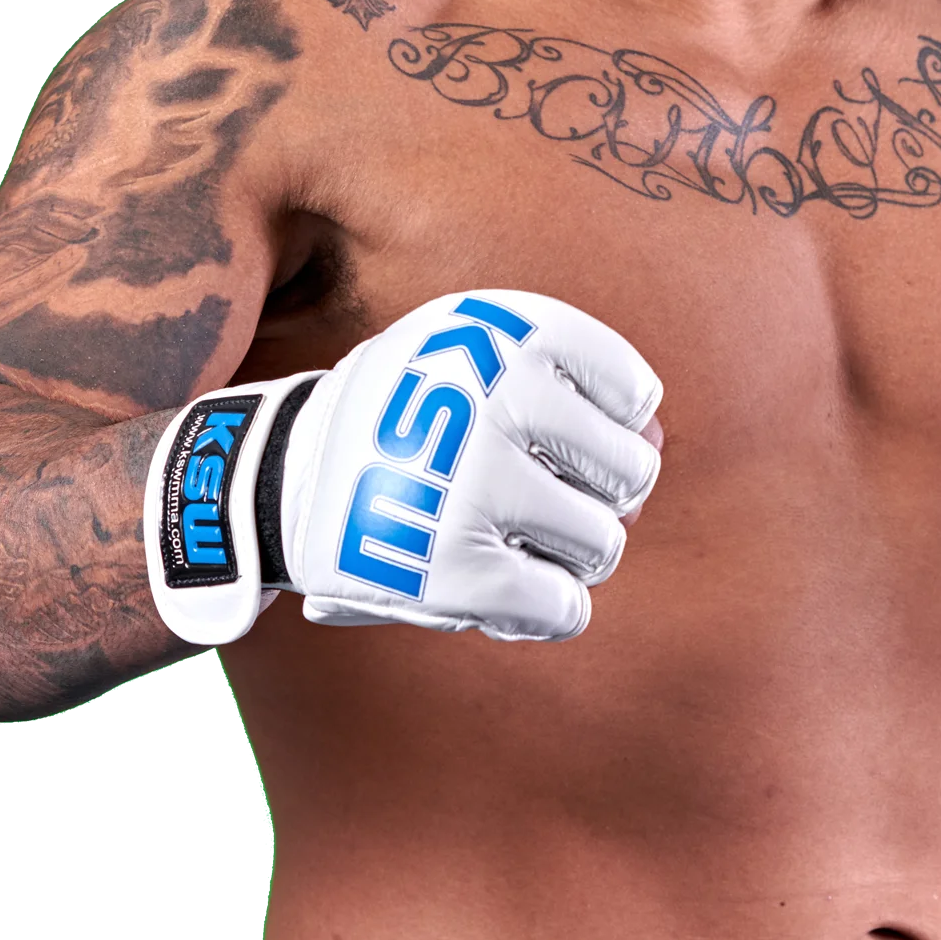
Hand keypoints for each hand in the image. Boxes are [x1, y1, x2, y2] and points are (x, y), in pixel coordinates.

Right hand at [146, 290, 663, 643]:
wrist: (280, 474)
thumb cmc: (410, 414)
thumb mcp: (478, 360)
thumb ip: (576, 389)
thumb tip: (660, 440)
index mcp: (511, 331)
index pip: (632, 390)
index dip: (605, 425)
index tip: (550, 432)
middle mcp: (499, 400)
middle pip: (630, 473)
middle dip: (597, 495)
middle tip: (538, 495)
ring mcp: (477, 486)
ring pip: (604, 545)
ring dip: (569, 553)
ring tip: (516, 537)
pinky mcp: (455, 570)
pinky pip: (564, 608)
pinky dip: (546, 608)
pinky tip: (509, 587)